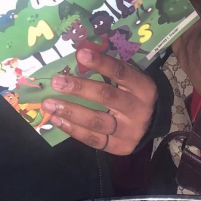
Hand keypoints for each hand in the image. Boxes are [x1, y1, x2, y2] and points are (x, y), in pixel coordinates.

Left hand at [42, 48, 156, 154]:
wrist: (152, 124)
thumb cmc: (135, 95)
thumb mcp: (132, 81)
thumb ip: (111, 71)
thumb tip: (79, 57)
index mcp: (143, 88)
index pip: (121, 72)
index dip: (101, 63)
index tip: (80, 54)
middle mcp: (138, 110)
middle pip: (106, 96)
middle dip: (79, 88)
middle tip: (56, 81)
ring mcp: (129, 131)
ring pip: (96, 121)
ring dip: (69, 111)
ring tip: (48, 104)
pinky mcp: (119, 147)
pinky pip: (93, 139)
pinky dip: (72, 129)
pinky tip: (56, 120)